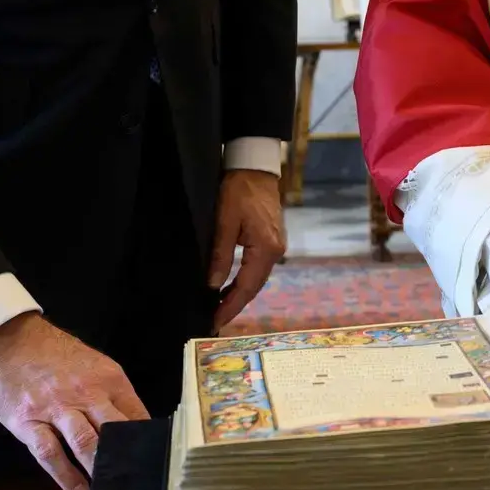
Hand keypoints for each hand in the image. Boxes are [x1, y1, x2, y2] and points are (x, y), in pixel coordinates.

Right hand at [0, 313, 149, 489]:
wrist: (10, 342)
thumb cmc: (57, 356)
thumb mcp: (95, 366)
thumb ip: (113, 394)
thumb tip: (136, 424)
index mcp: (109, 379)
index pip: (137, 414)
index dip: (146, 442)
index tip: (153, 463)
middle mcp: (86, 393)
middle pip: (114, 430)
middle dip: (125, 459)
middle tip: (134, 483)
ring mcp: (56, 408)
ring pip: (85, 443)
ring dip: (97, 470)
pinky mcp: (28, 422)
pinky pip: (50, 453)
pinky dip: (65, 476)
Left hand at [209, 169, 285, 330]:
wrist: (255, 168)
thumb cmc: (238, 191)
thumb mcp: (224, 222)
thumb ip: (221, 256)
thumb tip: (212, 285)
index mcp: (266, 249)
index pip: (247, 287)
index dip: (230, 306)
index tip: (214, 322)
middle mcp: (276, 251)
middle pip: (255, 287)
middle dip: (235, 305)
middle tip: (214, 321)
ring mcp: (277, 246)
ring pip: (257, 279)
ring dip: (240, 295)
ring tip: (218, 308)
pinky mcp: (272, 241)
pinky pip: (258, 269)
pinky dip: (245, 282)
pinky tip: (230, 287)